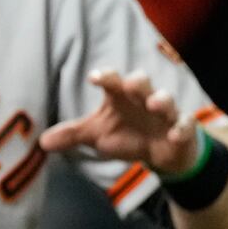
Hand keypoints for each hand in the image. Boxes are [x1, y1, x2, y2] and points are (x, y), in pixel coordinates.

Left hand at [38, 68, 200, 174]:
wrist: (160, 152)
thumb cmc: (126, 134)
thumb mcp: (97, 135)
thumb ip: (72, 135)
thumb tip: (42, 142)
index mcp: (120, 96)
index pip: (112, 80)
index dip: (105, 76)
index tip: (95, 78)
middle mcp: (142, 98)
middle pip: (141, 82)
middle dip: (137, 82)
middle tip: (131, 84)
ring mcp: (164, 113)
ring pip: (166, 99)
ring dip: (162, 99)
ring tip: (155, 103)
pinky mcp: (182, 128)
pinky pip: (185, 125)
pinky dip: (181, 128)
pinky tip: (174, 134)